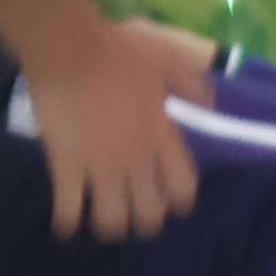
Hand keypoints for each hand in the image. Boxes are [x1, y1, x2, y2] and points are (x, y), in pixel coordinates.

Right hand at [28, 21, 217, 240]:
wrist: (70, 49)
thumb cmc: (119, 51)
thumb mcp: (168, 59)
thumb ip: (192, 85)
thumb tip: (210, 106)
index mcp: (162, 138)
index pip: (183, 189)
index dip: (180, 202)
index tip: (171, 201)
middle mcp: (136, 162)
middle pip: (149, 217)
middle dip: (144, 221)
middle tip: (133, 210)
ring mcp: (100, 168)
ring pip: (111, 223)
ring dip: (109, 226)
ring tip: (101, 217)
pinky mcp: (66, 168)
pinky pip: (68, 212)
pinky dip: (66, 224)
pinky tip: (65, 223)